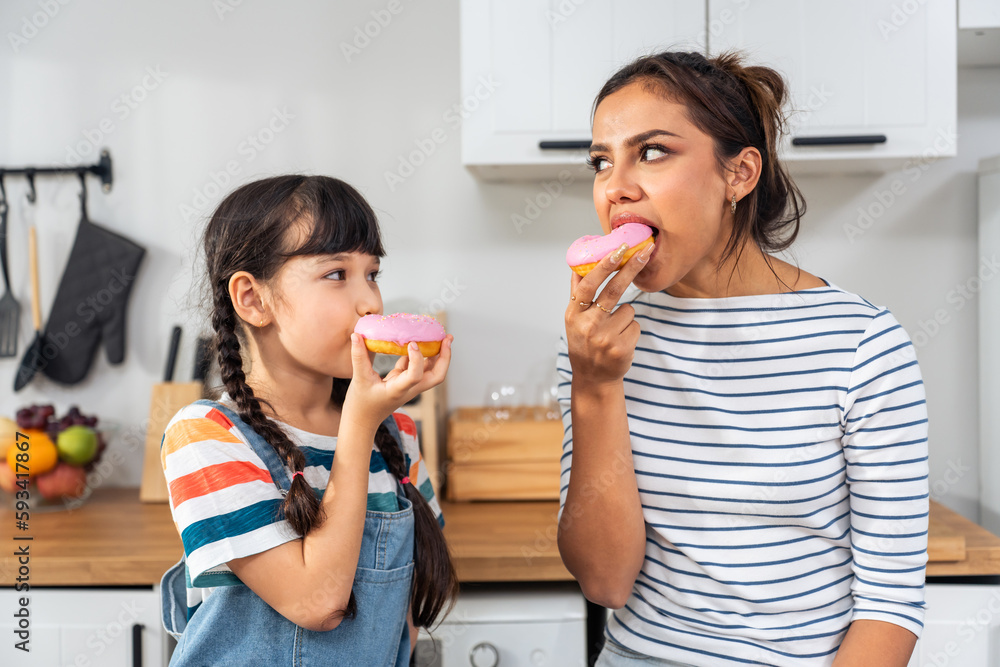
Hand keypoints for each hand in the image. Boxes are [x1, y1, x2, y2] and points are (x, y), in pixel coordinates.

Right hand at [343, 334, 452, 429]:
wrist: (362, 422)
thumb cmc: (360, 405)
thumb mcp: (359, 380)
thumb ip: (358, 357)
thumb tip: (356, 335)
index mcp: (399, 390)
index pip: (416, 376)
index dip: (418, 359)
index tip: (412, 343)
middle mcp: (409, 389)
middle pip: (436, 376)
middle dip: (445, 357)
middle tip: (447, 338)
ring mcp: (408, 386)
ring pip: (430, 371)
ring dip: (436, 355)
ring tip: (438, 335)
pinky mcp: (403, 382)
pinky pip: (415, 367)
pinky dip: (418, 355)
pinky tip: (414, 341)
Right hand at [565, 242, 652, 387]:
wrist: (593, 377)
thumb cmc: (584, 342)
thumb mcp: (573, 319)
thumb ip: (577, 293)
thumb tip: (577, 265)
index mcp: (574, 314)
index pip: (588, 284)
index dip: (603, 266)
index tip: (617, 250)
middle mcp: (588, 325)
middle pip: (614, 290)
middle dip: (631, 268)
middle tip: (645, 251)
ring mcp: (605, 338)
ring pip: (628, 309)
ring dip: (625, 315)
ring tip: (613, 330)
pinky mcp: (622, 348)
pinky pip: (635, 325)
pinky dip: (631, 330)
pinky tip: (620, 340)